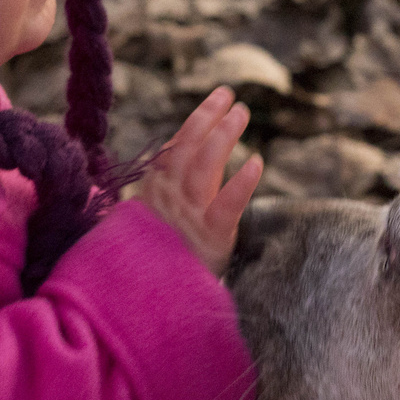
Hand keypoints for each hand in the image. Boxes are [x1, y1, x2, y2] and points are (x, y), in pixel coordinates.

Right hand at [137, 87, 263, 275]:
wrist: (142, 304)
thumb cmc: (147, 264)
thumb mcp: (145, 226)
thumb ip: (165, 195)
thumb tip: (180, 168)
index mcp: (152, 194)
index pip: (175, 150)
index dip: (195, 124)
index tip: (214, 103)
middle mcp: (168, 198)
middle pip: (188, 148)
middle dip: (208, 117)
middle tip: (229, 95)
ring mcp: (187, 216)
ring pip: (205, 164)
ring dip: (224, 134)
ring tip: (241, 112)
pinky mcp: (209, 238)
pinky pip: (227, 204)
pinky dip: (242, 182)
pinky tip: (256, 161)